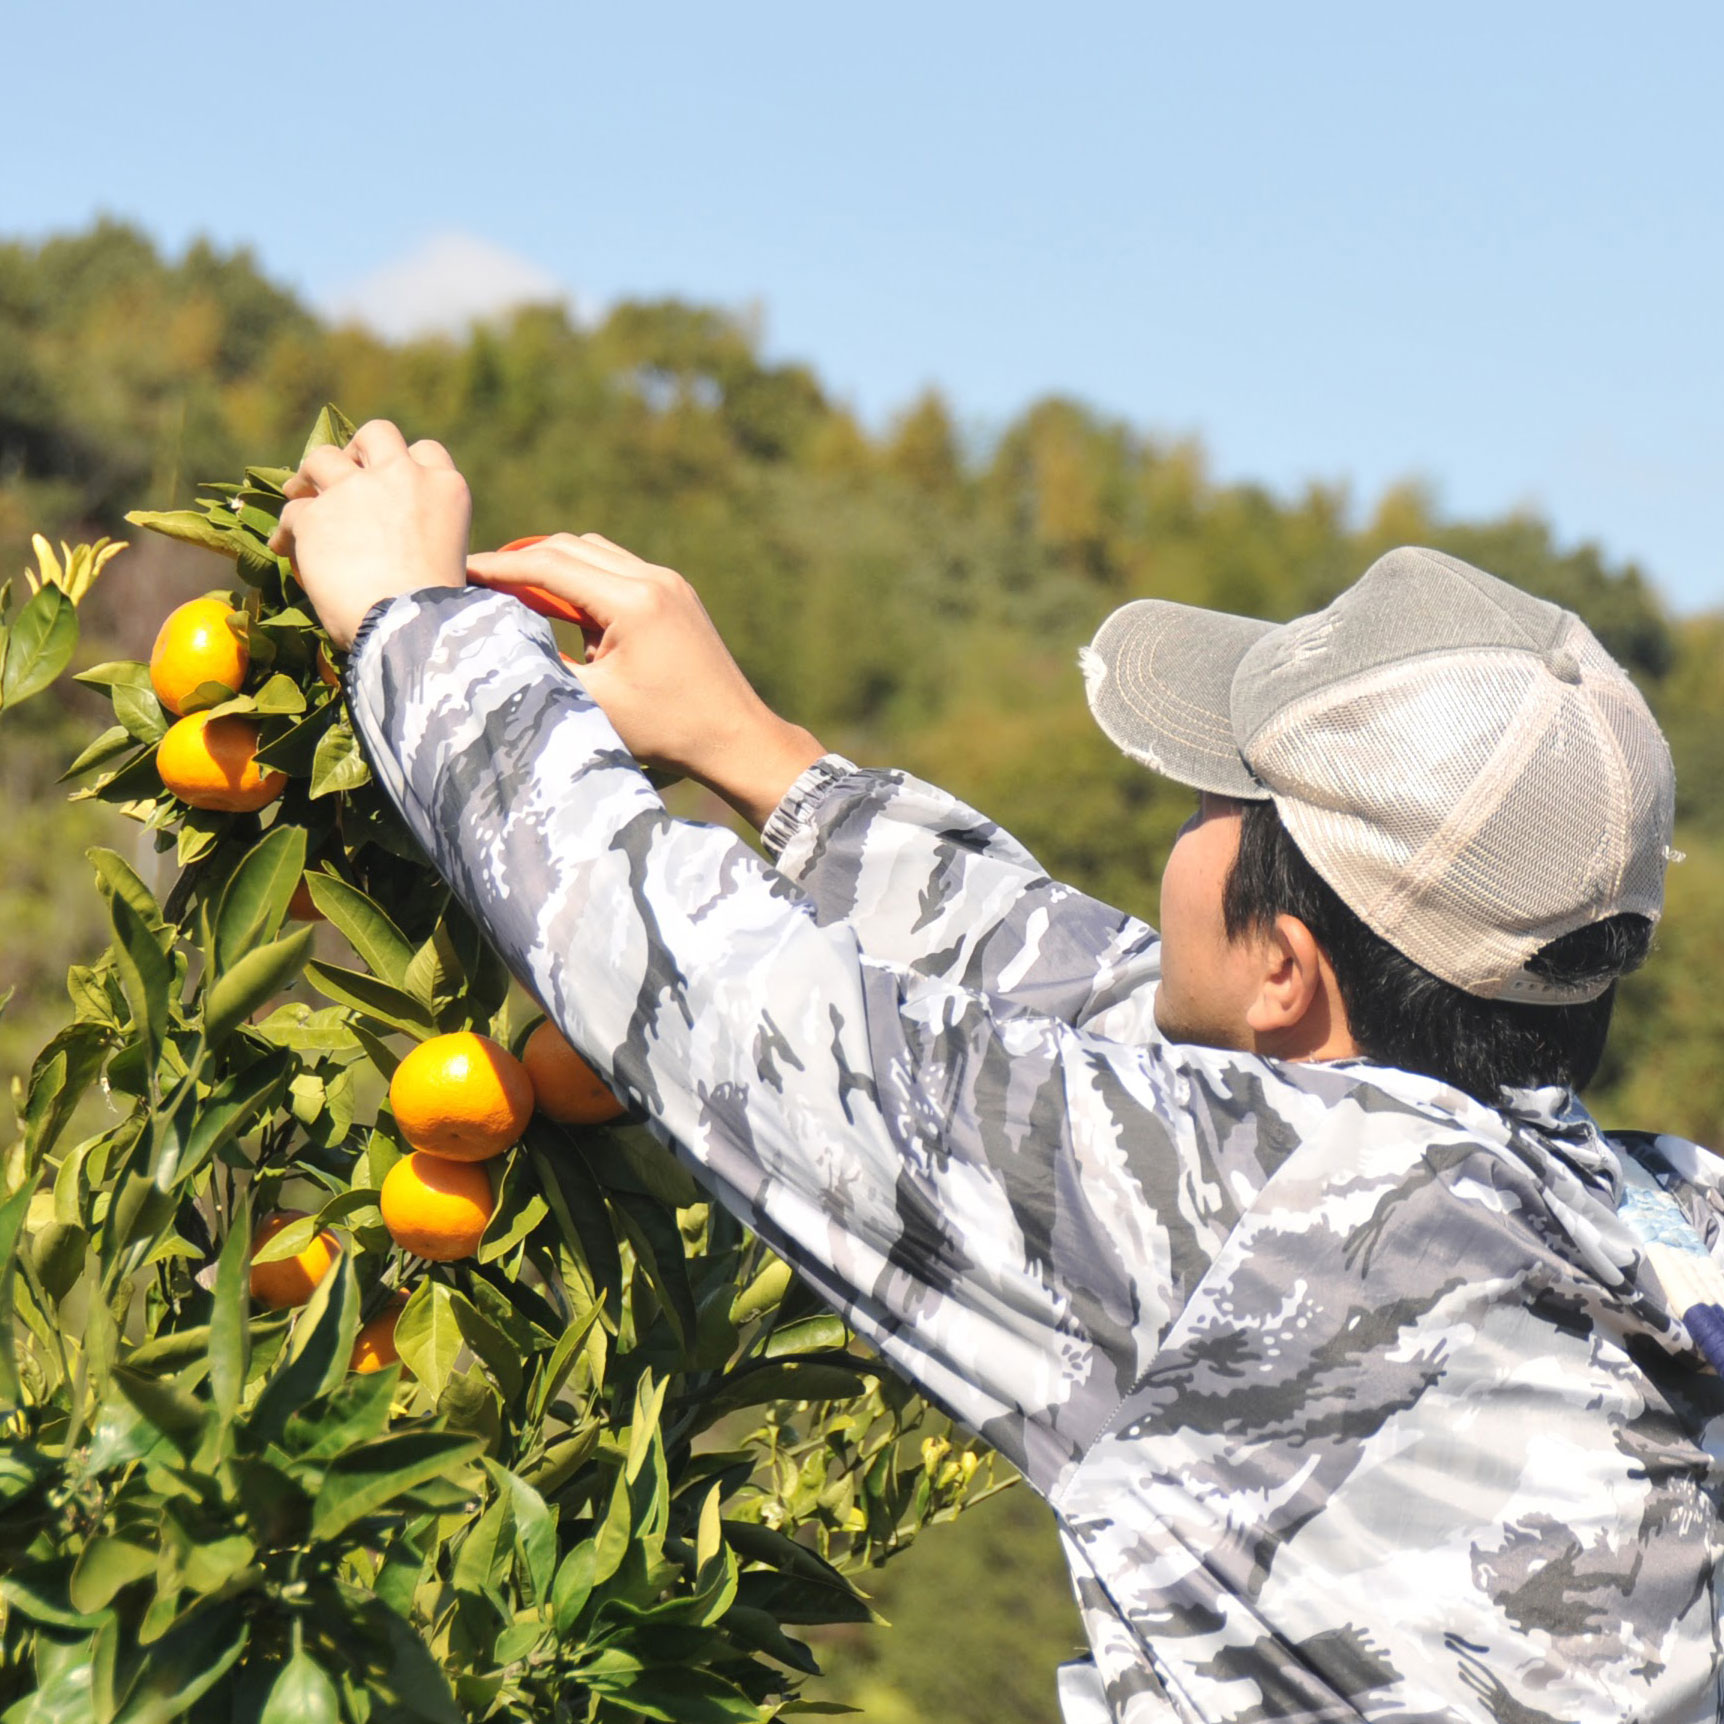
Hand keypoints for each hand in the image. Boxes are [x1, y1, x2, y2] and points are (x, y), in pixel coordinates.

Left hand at [269, 420, 470, 647]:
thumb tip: (393, 534)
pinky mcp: (315, 516)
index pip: (426, 451)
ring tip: (301, 493)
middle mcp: (402, 476)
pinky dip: (287, 530)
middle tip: (345, 474)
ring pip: (321, 457)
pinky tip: (286, 546)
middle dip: (357, 451)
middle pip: (376, 434)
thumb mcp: (446, 551)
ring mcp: (355, 491)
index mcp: (445, 487)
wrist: (410, 627)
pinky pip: (291, 513)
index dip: (407, 463)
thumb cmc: (437, 607)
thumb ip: (424, 525)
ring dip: (310, 476)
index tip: (394, 480)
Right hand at [465, 534, 825, 828]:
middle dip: (520, 560)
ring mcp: (669, 582)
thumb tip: (494, 639)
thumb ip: (543, 665)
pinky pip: (617, 569)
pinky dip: (584, 579)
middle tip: (478, 580)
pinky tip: (561, 609)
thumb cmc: (667, 731)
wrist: (736, 739)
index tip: (459, 573)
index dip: (498, 568)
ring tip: (514, 593)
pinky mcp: (675, 593)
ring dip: (553, 566)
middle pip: (569, 547)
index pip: (548, 566)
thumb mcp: (593, 703)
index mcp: (634, 601)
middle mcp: (654, 579)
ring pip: (594, 552)